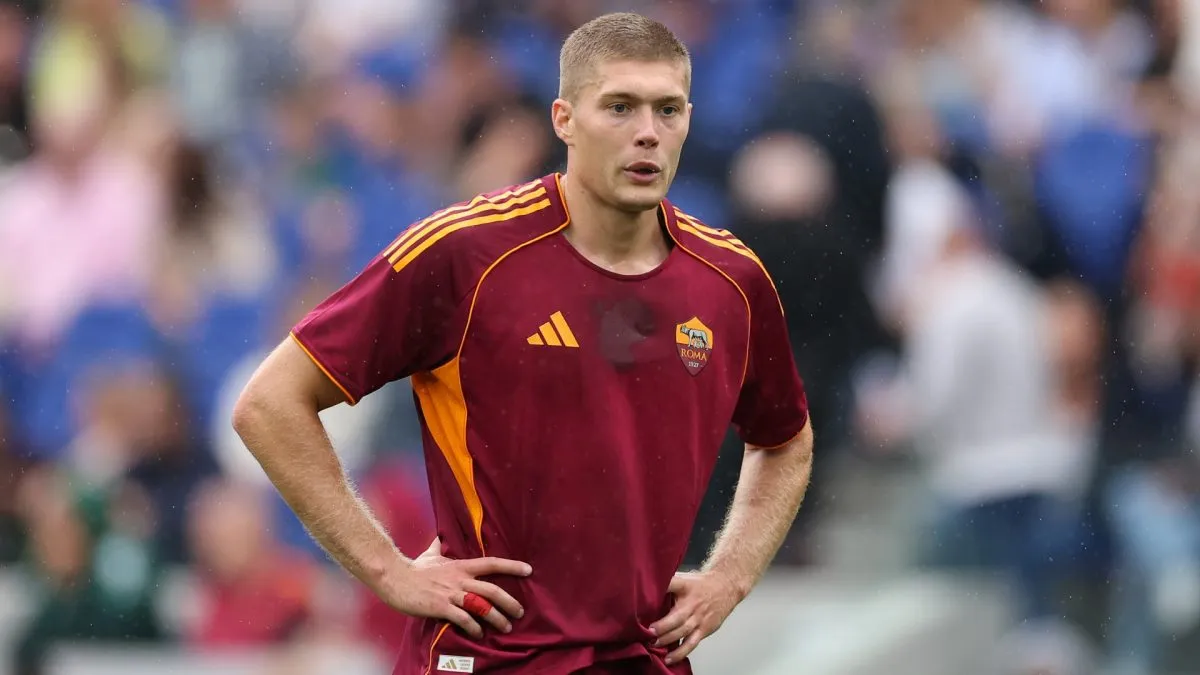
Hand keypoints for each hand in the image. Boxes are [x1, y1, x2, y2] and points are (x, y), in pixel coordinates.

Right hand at [380, 537, 531, 638]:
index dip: (512, 566)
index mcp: (461, 566)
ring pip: (481, 606)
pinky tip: (479, 633)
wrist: (394, 578)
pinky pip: (463, 619)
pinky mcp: (440, 607)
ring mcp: (451, 594)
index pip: (492, 563)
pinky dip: (474, 627)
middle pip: (492, 589)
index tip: (529, 570)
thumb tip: (440, 536)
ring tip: (506, 627)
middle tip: (520, 612)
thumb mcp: (430, 555)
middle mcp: (460, 579)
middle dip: (510, 602)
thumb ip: (438, 546)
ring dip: (497, 618)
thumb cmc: (413, 568)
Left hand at [649, 570, 743, 664]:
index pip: (673, 585)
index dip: (662, 589)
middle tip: (648, 632)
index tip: (648, 598)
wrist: (726, 588)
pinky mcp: (704, 629)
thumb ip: (668, 584)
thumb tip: (646, 589)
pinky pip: (692, 643)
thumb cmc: (700, 585)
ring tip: (654, 644)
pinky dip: (681, 652)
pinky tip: (670, 658)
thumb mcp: (684, 579)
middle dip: (662, 626)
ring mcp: (699, 618)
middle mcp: (692, 604)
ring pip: (683, 631)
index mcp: (686, 587)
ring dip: (668, 639)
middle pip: (677, 616)